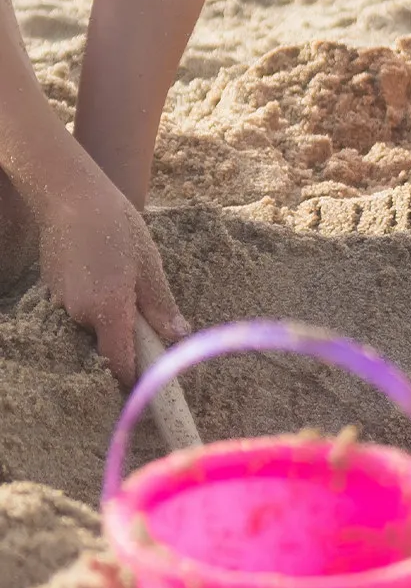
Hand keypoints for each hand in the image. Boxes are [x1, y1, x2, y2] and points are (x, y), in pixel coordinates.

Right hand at [35, 159, 188, 386]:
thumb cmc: (117, 227)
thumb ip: (161, 307)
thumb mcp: (150, 265)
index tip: (152, 389)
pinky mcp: (52, 294)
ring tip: (126, 283)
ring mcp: (61, 305)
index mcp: (108, 308)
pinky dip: (96, 305)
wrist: (71, 198)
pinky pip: (80, 312)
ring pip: (94, 327)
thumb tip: (179, 338)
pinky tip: (105, 276)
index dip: (136, 378)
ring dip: (113, 319)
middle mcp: (79, 314)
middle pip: (107, 346)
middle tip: (150, 321)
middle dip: (129, 340)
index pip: (119, 362)